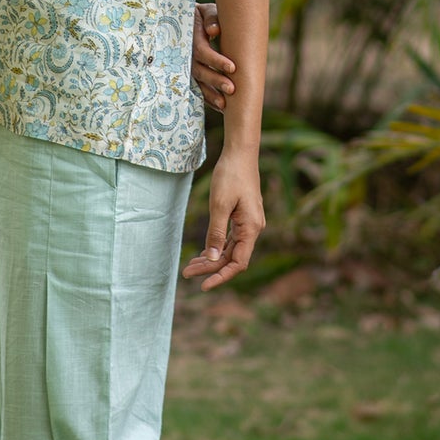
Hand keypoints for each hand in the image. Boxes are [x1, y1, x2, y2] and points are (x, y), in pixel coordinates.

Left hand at [181, 147, 264, 290]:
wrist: (240, 153)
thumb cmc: (230, 176)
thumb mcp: (219, 205)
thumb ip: (216, 232)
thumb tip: (212, 258)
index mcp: (251, 228)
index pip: (237, 263)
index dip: (221, 276)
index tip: (203, 285)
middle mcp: (253, 229)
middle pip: (232, 258)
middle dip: (210, 268)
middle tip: (187, 273)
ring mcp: (249, 223)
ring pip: (230, 249)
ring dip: (212, 258)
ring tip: (191, 265)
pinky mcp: (243, 217)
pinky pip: (230, 239)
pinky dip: (216, 246)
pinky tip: (203, 252)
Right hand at [190, 1, 235, 111]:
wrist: (186, 20)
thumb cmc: (202, 15)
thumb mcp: (206, 10)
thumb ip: (211, 17)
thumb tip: (214, 30)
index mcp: (191, 37)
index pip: (202, 52)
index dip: (216, 60)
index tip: (233, 67)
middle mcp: (186, 54)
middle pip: (199, 71)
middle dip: (215, 81)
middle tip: (232, 89)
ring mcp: (186, 66)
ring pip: (197, 83)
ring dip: (210, 95)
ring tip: (225, 105)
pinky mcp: (189, 75)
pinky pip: (197, 89)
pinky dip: (208, 98)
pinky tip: (220, 107)